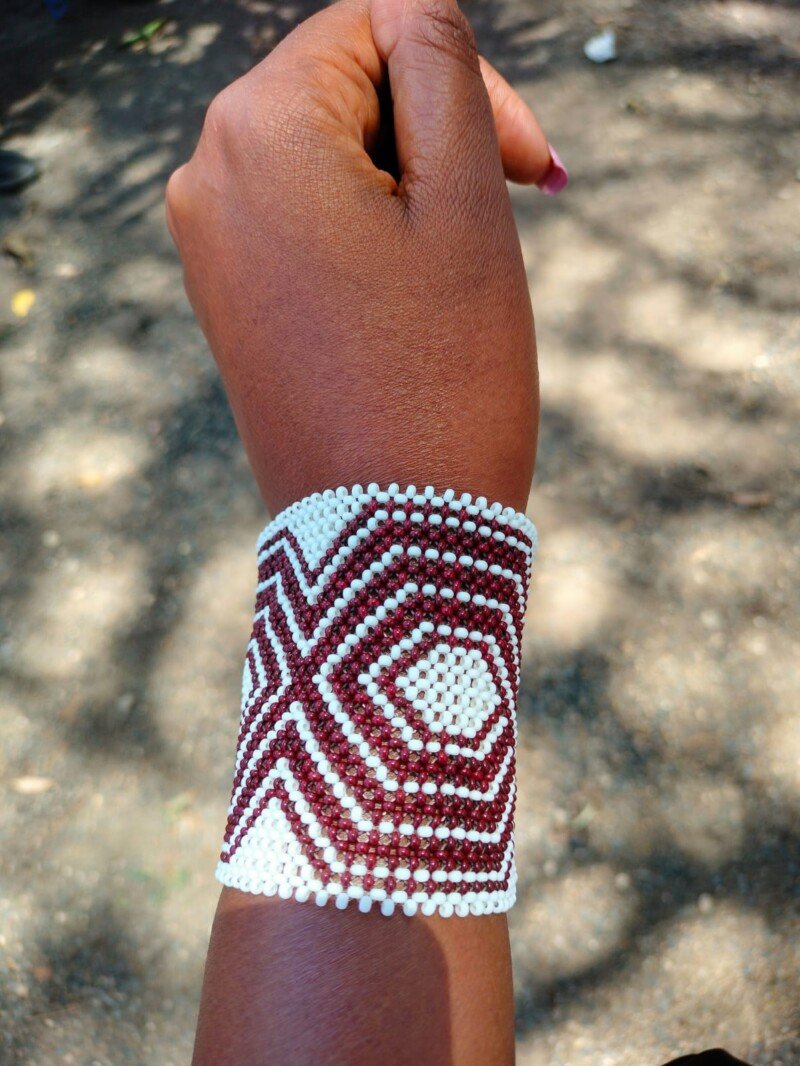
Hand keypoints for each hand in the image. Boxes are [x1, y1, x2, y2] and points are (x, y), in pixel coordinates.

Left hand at [166, 0, 563, 513]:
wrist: (385, 540)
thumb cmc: (441, 377)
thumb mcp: (463, 200)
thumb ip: (443, 67)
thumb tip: (411, 8)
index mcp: (258, 125)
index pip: (377, 24)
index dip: (472, 81)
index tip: (534, 173)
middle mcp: (207, 171)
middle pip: (346, 87)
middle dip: (437, 135)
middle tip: (505, 216)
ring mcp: (208, 239)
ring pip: (329, 154)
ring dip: (409, 188)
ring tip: (451, 275)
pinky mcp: (226, 294)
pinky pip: (303, 217)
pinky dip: (366, 232)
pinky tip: (407, 295)